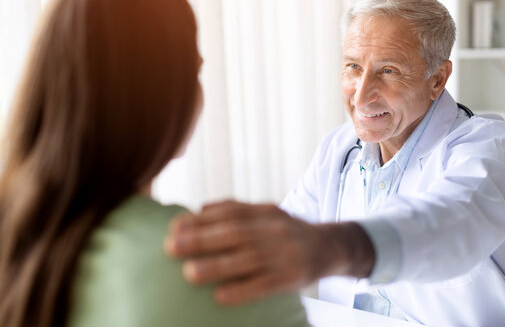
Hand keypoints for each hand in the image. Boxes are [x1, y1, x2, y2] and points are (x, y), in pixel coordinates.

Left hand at [164, 200, 374, 304]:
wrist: (330, 246)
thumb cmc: (287, 232)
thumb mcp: (267, 213)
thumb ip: (237, 210)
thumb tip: (198, 210)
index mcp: (266, 212)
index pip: (231, 212)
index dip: (202, 218)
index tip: (174, 226)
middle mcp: (276, 229)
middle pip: (236, 233)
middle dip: (201, 239)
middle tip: (170, 246)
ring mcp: (286, 253)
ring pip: (248, 259)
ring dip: (217, 266)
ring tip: (188, 273)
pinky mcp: (293, 278)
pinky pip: (265, 285)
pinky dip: (242, 290)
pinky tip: (220, 296)